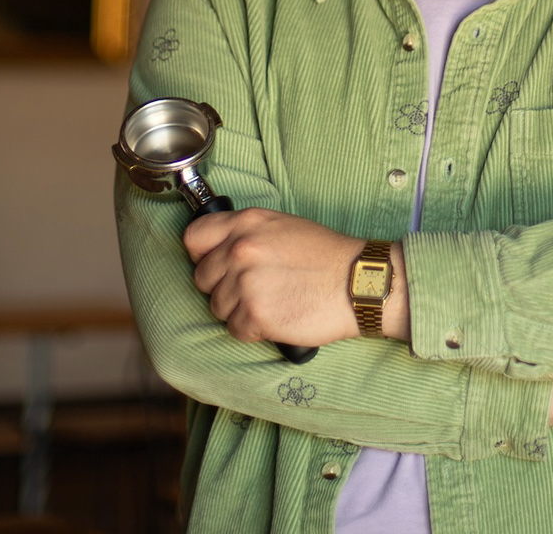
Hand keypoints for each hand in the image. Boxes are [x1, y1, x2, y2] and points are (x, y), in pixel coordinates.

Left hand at [184, 207, 363, 347]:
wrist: (358, 281)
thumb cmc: (326, 255)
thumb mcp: (282, 225)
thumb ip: (246, 234)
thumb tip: (217, 252)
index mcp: (245, 223)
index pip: (193, 238)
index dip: (202, 255)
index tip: (215, 264)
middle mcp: (240, 250)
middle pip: (202, 278)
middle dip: (223, 287)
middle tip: (253, 289)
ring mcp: (245, 283)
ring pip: (217, 307)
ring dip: (239, 310)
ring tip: (271, 302)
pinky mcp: (255, 315)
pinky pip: (235, 329)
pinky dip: (253, 329)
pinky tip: (276, 317)